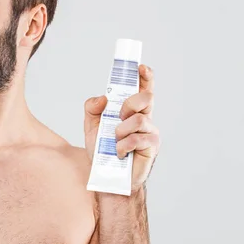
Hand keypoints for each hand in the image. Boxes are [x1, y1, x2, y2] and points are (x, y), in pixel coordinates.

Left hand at [84, 65, 160, 191]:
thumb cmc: (102, 151)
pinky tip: (119, 153)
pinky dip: (123, 145)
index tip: (140, 67)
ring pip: (139, 119)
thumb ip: (92, 108)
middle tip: (118, 116)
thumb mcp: (91, 126)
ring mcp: (150, 131)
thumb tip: (102, 98)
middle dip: (130, 103)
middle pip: (146, 97)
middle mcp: (144, 117)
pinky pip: (137, 138)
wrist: (108, 177)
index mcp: (131, 110)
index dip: (145, 76)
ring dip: (121, 131)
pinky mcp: (152, 145)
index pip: (142, 88)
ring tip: (115, 142)